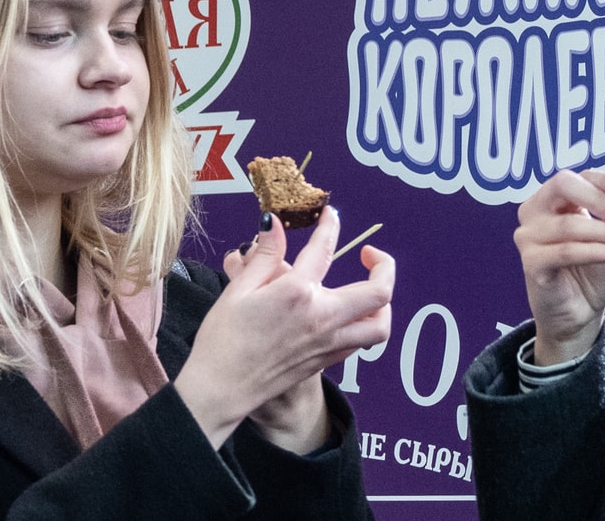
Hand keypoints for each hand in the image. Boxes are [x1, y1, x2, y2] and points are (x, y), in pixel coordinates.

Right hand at [174, 208, 393, 449]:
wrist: (221, 389)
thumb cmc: (224, 340)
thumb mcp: (239, 289)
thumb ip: (264, 255)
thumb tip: (274, 223)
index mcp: (298, 293)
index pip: (325, 248)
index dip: (330, 225)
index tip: (330, 214)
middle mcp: (323, 318)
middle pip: (379, 291)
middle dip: (383, 265)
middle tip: (368, 253)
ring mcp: (329, 343)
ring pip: (380, 325)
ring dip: (383, 303)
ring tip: (369, 288)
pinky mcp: (327, 361)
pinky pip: (362, 342)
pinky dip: (366, 324)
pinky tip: (350, 314)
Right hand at [515, 171, 604, 364]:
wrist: (580, 312)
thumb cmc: (592, 270)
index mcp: (553, 198)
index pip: (579, 177)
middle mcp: (534, 211)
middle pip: (562, 185)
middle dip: (600, 198)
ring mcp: (528, 236)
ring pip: (570, 225)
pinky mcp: (531, 263)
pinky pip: (566, 252)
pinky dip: (595, 252)